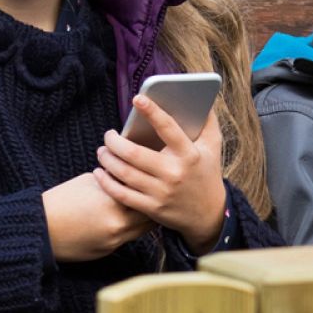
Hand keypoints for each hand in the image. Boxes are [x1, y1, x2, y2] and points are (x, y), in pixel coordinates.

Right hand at [42, 171, 153, 261]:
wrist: (39, 229)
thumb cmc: (61, 200)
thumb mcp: (89, 181)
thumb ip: (114, 180)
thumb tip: (132, 175)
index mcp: (114, 201)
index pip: (145, 192)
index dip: (151, 185)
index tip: (155, 178)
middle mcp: (118, 223)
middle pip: (151, 213)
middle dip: (153, 204)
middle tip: (156, 194)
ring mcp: (114, 240)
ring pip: (144, 229)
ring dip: (144, 219)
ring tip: (144, 206)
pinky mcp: (108, 251)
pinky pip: (128, 239)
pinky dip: (129, 229)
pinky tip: (125, 220)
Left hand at [95, 94, 227, 253]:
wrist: (208, 214)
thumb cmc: (207, 173)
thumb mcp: (213, 147)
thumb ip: (208, 122)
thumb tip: (202, 98)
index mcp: (190, 154)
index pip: (168, 128)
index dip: (152, 111)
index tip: (137, 99)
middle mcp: (175, 173)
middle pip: (134, 153)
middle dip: (114, 141)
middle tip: (108, 135)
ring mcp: (162, 192)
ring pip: (124, 173)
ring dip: (107, 159)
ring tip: (102, 151)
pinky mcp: (152, 208)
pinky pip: (121, 194)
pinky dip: (106, 182)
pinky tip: (100, 173)